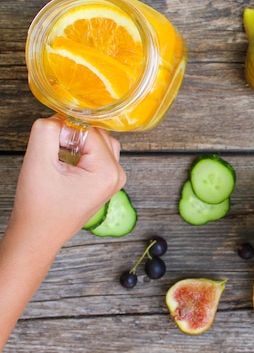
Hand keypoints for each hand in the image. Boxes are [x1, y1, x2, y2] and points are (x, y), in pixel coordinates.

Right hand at [7, 117, 125, 249]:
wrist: (38, 236)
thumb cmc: (39, 208)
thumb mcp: (37, 162)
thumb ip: (46, 131)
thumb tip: (59, 117)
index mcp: (108, 171)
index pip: (89, 130)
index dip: (65, 131)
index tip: (49, 146)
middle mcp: (117, 174)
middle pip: (98, 134)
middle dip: (73, 136)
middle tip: (52, 153)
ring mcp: (114, 180)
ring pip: (98, 143)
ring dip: (77, 144)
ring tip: (58, 161)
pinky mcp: (105, 182)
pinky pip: (96, 155)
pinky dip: (80, 153)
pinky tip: (64, 166)